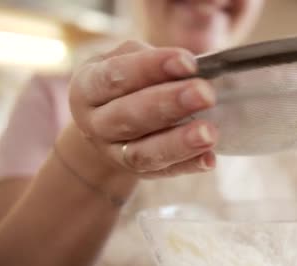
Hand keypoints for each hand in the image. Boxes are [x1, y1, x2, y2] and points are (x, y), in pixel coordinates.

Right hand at [69, 41, 217, 177]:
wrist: (106, 127)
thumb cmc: (125, 84)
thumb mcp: (125, 61)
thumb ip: (153, 61)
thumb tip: (192, 67)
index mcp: (87, 87)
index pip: (116, 75)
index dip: (151, 67)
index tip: (189, 62)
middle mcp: (96, 124)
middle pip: (130, 115)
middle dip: (169, 104)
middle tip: (206, 94)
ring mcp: (115, 154)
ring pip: (144, 152)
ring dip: (179, 143)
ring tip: (210, 132)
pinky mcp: (140, 173)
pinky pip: (165, 172)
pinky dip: (189, 165)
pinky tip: (209, 159)